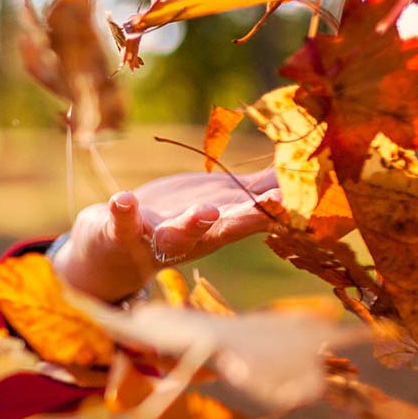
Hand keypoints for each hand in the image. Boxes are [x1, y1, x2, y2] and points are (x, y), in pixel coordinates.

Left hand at [48, 168, 279, 303]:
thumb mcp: (219, 203)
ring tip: (206, 210)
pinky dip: (122, 211)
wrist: (115, 248)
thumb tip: (302, 169)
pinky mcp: (121, 231)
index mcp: (219, 228)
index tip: (299, 198)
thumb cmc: (176, 219)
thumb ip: (256, 187)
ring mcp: (155, 237)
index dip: (274, 209)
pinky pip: (122, 223)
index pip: (252, 218)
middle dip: (243, 220)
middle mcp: (192, 238)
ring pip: (176, 234)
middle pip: (221, 230)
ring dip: (192, 224)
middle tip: (265, 209)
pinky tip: (123, 199)